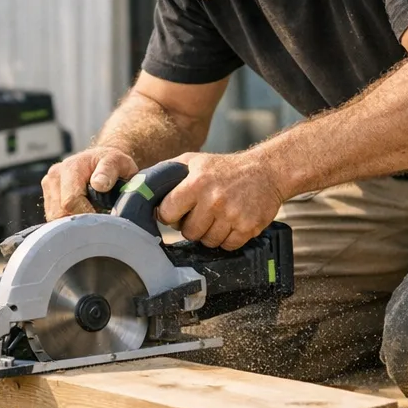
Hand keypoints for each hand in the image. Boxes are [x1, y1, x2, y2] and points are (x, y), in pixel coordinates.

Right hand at [42, 147, 136, 219]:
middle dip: (78, 219)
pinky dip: (66, 218)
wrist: (100, 159)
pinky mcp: (48, 194)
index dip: (86, 214)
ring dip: (71, 219)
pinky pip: (52, 215)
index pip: (71, 201)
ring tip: (89, 211)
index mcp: (70, 168)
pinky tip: (80, 211)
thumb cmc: (112, 162)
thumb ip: (109, 171)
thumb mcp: (117, 162)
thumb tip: (99, 184)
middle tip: (97, 216)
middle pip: (59, 212)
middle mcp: (55, 176)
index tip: (101, 218)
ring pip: (54, 216)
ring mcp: (49, 185)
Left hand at [156, 150, 287, 250]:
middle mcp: (214, 199)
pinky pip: (227, 246)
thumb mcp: (194, 161)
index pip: (167, 212)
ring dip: (209, 234)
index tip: (175, 212)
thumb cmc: (225, 168)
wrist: (266, 171)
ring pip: (207, 242)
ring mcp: (232, 215)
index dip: (169, 214)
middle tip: (200, 214)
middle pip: (188, 232)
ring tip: (216, 217)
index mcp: (196, 183)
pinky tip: (230, 223)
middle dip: (191, 226)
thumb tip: (140, 188)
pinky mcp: (248, 227)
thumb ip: (168, 172)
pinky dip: (227, 239)